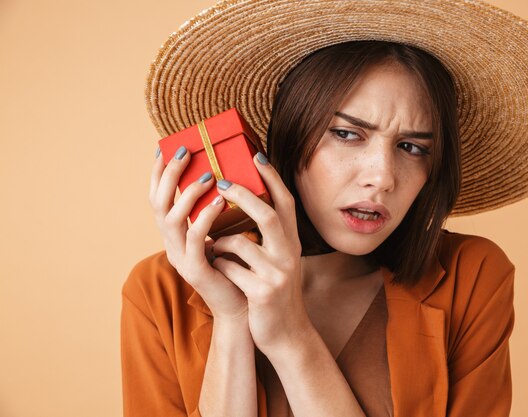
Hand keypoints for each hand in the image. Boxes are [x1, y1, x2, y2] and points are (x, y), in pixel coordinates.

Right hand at [149, 146, 248, 321]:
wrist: (243, 305)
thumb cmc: (238, 265)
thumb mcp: (225, 232)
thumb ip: (219, 209)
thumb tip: (228, 175)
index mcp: (177, 233)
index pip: (159, 197)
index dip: (160, 173)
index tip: (166, 147)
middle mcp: (172, 243)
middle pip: (157, 203)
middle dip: (170, 174)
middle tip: (186, 152)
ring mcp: (179, 257)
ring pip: (171, 219)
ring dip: (188, 193)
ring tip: (208, 175)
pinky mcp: (194, 270)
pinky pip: (193, 239)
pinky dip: (204, 217)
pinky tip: (218, 202)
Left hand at [210, 153, 309, 353]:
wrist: (286, 333)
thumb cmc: (274, 291)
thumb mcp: (279, 261)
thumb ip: (268, 237)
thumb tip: (245, 205)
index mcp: (292, 243)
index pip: (285, 203)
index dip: (272, 178)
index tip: (256, 154)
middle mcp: (289, 255)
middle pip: (268, 215)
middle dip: (243, 196)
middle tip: (222, 182)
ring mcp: (277, 274)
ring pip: (240, 244)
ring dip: (220, 244)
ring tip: (213, 247)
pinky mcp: (262, 292)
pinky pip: (229, 269)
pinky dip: (219, 266)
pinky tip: (217, 270)